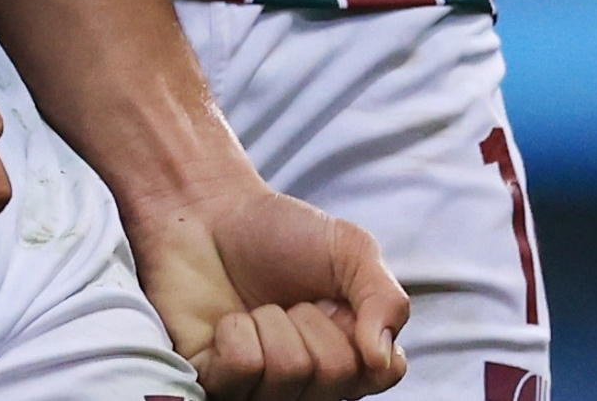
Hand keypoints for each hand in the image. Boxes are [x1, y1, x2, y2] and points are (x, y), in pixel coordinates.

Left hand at [128, 178, 408, 399]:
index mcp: (351, 359)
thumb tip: (383, 358)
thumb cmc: (283, 234)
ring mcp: (261, 391)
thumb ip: (385, 299)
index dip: (359, 330)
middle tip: (291, 298)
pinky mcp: (215, 385)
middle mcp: (309, 386)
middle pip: (333, 375)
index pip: (381, 374)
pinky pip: (241, 368)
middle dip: (311, 319)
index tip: (335, 299)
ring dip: (271, 322)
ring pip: (286, 373)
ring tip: (258, 307)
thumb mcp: (350, 249)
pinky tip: (227, 320)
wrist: (211, 212)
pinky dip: (236, 330)